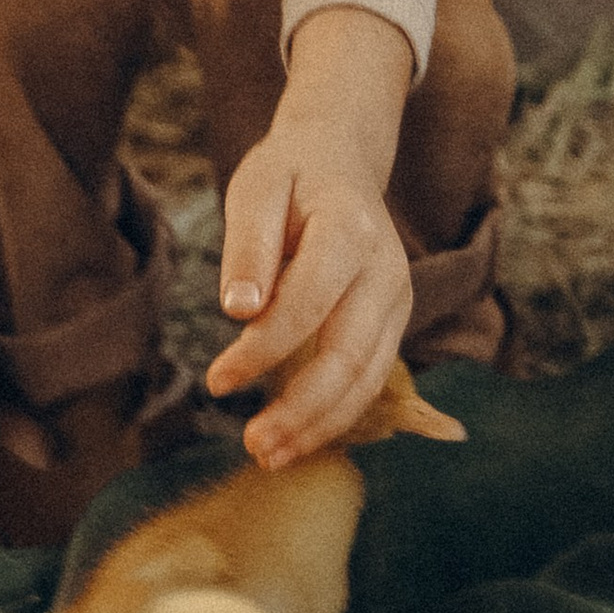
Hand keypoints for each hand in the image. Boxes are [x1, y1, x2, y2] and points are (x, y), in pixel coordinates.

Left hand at [203, 7, 414, 465]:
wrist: (341, 158)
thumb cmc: (289, 174)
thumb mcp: (256, 187)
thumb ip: (248, 247)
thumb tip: (238, 312)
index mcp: (350, 231)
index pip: (308, 304)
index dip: (263, 350)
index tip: (216, 382)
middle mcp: (386, 271)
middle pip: (350, 355)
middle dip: (303, 409)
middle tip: (255, 446)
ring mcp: (397, 299)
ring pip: (369, 377)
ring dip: (323, 424)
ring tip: (272, 455)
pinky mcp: (393, 320)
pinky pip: (373, 377)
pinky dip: (339, 414)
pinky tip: (300, 438)